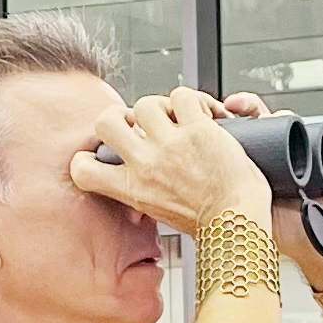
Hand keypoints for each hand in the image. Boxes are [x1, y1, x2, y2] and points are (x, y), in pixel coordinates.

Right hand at [70, 88, 269, 235]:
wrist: (239, 225)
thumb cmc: (211, 224)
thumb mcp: (161, 214)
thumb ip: (144, 195)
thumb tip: (136, 194)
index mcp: (133, 189)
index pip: (84, 169)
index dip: (87, 156)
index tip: (100, 153)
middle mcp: (146, 163)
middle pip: (106, 121)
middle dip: (118, 115)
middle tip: (135, 121)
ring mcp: (171, 144)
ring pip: (145, 103)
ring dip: (160, 105)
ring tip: (176, 116)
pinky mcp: (199, 130)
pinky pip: (183, 96)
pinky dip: (194, 99)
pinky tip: (205, 113)